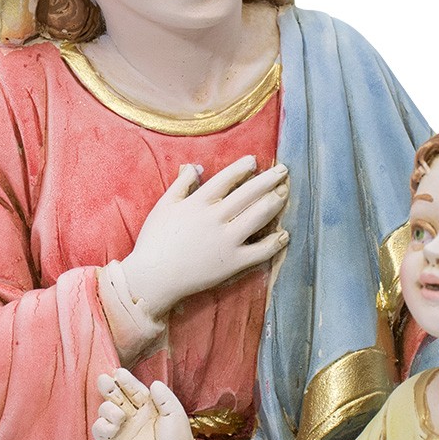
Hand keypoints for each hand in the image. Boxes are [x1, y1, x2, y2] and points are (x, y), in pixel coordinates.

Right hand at [92, 369, 195, 439]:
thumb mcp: (175, 414)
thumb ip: (165, 398)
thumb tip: (154, 383)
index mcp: (145, 405)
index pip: (132, 389)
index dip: (125, 380)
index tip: (120, 373)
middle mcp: (131, 415)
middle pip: (115, 396)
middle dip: (108, 387)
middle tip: (104, 379)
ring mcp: (121, 428)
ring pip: (104, 410)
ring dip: (107, 408)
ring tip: (120, 415)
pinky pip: (99, 430)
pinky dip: (101, 425)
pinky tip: (113, 426)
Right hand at [120, 157, 288, 316]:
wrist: (153, 278)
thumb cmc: (154, 241)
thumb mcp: (164, 206)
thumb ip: (181, 185)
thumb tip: (194, 167)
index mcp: (198, 203)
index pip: (226, 179)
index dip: (242, 168)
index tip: (254, 161)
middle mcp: (216, 218)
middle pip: (249, 193)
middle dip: (269, 179)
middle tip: (284, 171)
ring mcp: (227, 240)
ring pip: (259, 216)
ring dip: (275, 202)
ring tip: (285, 193)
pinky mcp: (233, 262)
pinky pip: (261, 250)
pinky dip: (275, 241)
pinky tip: (284, 234)